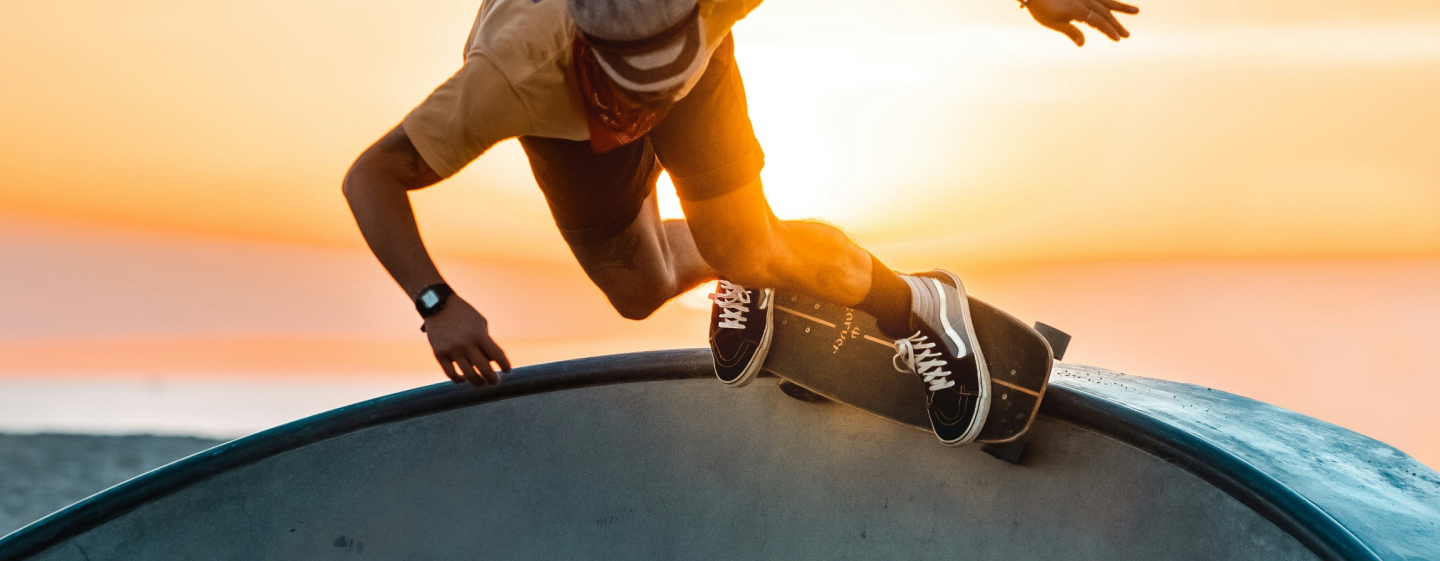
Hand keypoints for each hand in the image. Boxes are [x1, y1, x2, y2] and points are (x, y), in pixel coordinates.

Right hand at [423, 296, 510, 385]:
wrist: (438, 305)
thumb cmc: (464, 314)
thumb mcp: (480, 323)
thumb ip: (487, 342)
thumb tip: (491, 363)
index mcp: (479, 335)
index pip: (497, 356)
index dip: (505, 366)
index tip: (507, 370)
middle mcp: (466, 344)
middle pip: (485, 370)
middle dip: (493, 379)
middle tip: (496, 382)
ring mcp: (452, 351)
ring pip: (468, 376)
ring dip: (478, 382)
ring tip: (482, 383)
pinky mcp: (439, 354)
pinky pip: (450, 374)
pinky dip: (458, 380)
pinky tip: (463, 379)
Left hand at [1024, 0, 1138, 46]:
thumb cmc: (1041, 8)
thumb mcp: (1053, 22)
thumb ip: (1070, 32)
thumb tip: (1082, 44)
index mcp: (1079, 10)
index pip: (1099, 22)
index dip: (1109, 30)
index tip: (1118, 38)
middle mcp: (1085, 1)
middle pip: (1105, 13)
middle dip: (1117, 24)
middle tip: (1127, 35)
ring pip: (1106, 2)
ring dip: (1120, 7)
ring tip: (1136, 11)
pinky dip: (1108, 1)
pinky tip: (1114, 6)